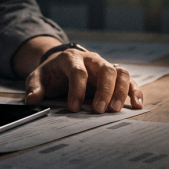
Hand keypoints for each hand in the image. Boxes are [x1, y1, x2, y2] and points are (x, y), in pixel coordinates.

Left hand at [23, 49, 143, 112]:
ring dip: (121, 91)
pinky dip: (135, 91)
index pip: (78, 72)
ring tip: (115, 110)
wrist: (61, 63)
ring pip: (120, 73)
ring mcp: (105, 67)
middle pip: (105, 70)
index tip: (73, 108)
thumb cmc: (51, 73)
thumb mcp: (38, 77)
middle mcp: (92, 60)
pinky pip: (129, 80)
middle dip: (104, 91)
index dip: (77, 90)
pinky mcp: (114, 76)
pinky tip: (136, 105)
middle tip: (99, 110)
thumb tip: (32, 99)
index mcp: (72, 58)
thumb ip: (34, 87)